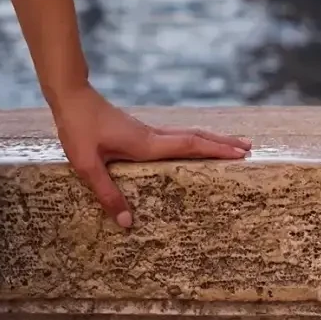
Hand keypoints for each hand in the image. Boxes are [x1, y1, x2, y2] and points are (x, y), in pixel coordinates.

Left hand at [52, 85, 249, 230]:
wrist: (71, 97)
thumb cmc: (77, 129)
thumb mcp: (87, 166)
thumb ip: (107, 194)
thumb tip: (128, 222)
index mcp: (145, 144)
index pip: (189, 146)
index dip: (215, 150)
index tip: (240, 153)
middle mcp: (151, 136)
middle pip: (195, 137)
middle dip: (222, 143)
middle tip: (249, 148)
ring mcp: (146, 131)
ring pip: (186, 134)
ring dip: (210, 140)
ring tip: (230, 145)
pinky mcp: (138, 131)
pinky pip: (173, 137)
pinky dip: (192, 140)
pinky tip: (190, 146)